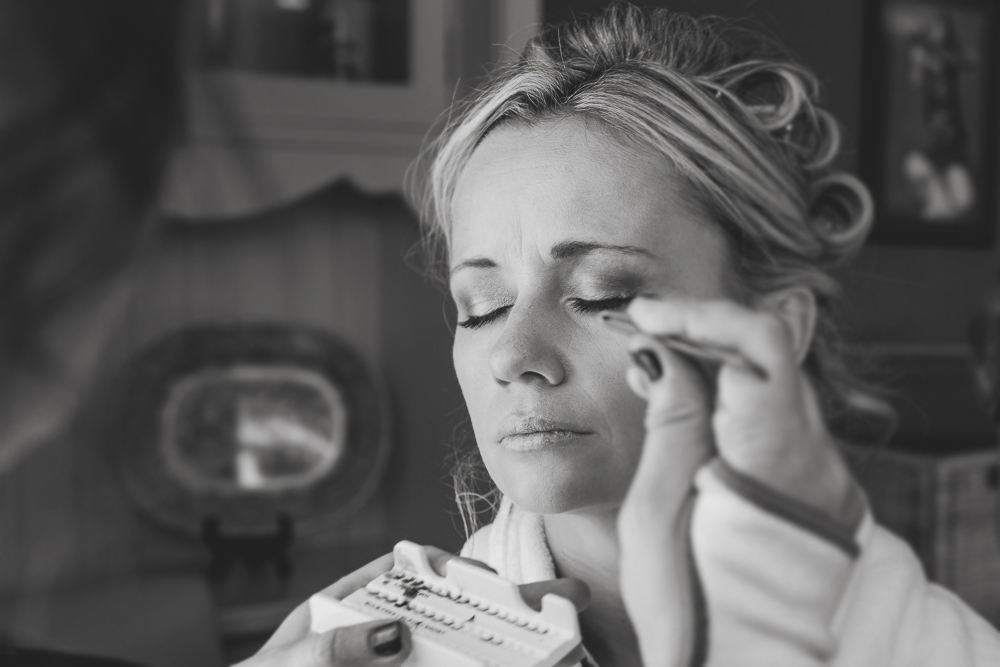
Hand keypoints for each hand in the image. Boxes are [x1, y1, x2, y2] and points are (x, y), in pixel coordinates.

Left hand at [238, 546, 589, 666]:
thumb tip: (395, 633)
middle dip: (508, 610)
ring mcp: (400, 666)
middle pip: (453, 615)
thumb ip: (333, 650)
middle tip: (563, 606)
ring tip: (555, 653)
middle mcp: (380, 637)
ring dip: (503, 652)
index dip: (456, 568)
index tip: (491, 577)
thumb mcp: (289, 665)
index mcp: (351, 606)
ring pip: (459, 655)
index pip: (411, 572)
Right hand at [615, 296, 859, 665]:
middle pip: (767, 352)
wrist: (735, 662)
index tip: (644, 316)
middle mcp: (815, 457)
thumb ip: (670, 420)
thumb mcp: (656, 511)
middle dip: (698, 331)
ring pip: (768, 374)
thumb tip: (663, 350)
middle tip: (637, 336)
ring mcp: (819, 466)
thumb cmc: (688, 604)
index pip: (758, 347)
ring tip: (649, 369)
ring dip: (707, 357)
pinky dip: (723, 388)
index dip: (699, 316)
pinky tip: (679, 395)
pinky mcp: (809, 475)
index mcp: (776, 463)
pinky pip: (769, 405)